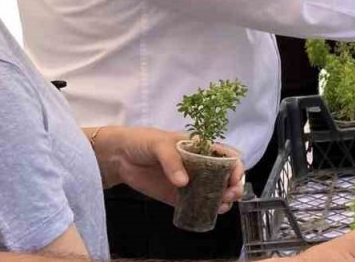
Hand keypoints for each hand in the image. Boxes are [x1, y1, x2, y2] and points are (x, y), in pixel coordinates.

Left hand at [93, 127, 243, 212]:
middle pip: (226, 176)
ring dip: (224, 200)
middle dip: (234, 186)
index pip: (227, 156)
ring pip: (215, 192)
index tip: (234, 178)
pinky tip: (210, 212)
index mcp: (201, 148)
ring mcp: (191, 182)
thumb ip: (172, 161)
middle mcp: (200, 165)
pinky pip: (197, 204)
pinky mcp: (178, 197)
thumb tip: (183, 182)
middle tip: (230, 195)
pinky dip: (207, 209)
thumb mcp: (160, 144)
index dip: (236, 166)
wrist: (119, 157)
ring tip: (222, 206)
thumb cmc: (143, 142)